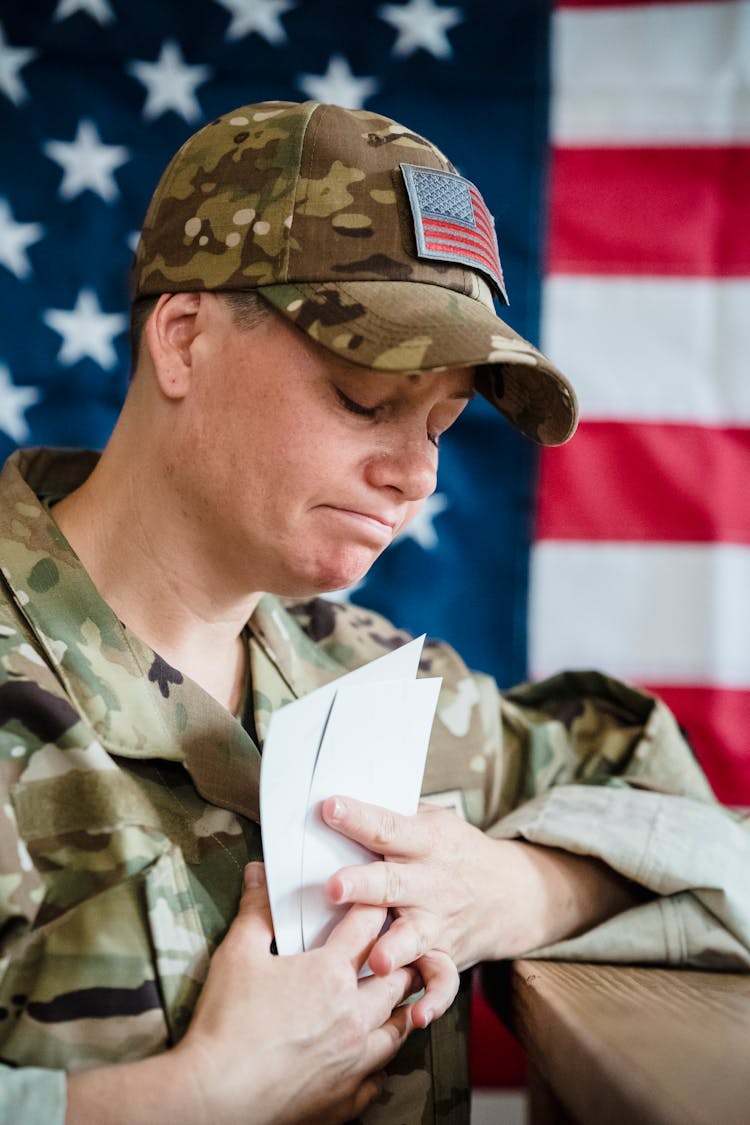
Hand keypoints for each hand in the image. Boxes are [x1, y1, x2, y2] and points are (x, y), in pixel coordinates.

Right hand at [67, 863, 457, 1124]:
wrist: (215, 1096)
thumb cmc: (226, 1025)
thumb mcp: (237, 955)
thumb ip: (256, 911)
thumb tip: (259, 874)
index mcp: (331, 973)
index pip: (368, 925)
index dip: (374, 906)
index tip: (376, 898)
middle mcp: (354, 1014)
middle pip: (397, 975)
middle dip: (397, 957)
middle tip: (393, 947)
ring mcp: (355, 1058)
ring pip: (399, 1026)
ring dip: (397, 1008)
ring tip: (391, 998)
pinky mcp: (347, 1095)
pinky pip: (382, 1074)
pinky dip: (381, 1058)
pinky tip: (372, 1051)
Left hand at [322, 797, 642, 976]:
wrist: (513, 891)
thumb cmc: (456, 851)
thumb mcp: (433, 822)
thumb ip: (394, 817)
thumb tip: (337, 803)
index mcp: (425, 842)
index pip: (387, 827)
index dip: (359, 818)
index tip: (330, 809)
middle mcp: (431, 882)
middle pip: (393, 882)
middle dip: (364, 886)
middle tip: (334, 887)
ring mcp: (439, 921)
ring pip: (414, 936)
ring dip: (395, 948)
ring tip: (377, 959)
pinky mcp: (446, 955)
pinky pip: (442, 981)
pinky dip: (433, 1000)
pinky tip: (417, 1016)